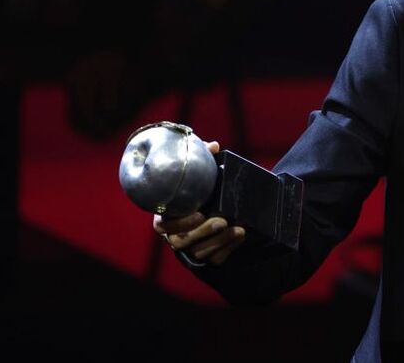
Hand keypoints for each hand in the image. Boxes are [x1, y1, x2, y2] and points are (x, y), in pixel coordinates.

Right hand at [152, 141, 246, 264]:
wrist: (220, 209)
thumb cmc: (203, 190)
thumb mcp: (202, 174)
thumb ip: (203, 160)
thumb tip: (213, 145)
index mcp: (168, 216)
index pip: (162, 226)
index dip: (179, 222)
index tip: (199, 212)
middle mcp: (176, 235)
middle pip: (180, 242)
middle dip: (203, 232)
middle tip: (222, 220)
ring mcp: (191, 248)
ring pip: (199, 252)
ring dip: (220, 240)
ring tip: (238, 228)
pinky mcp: (208, 256)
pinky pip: (216, 258)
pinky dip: (229, 247)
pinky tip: (241, 235)